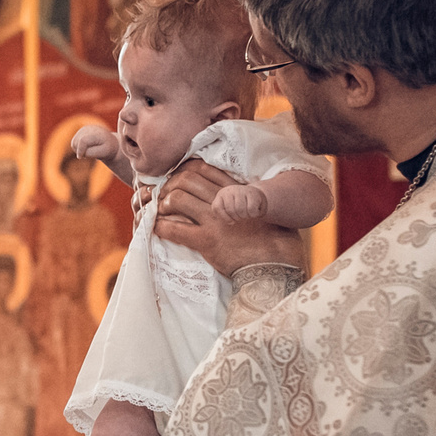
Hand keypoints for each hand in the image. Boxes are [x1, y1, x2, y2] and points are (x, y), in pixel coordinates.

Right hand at [68, 125, 117, 160]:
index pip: (83, 141)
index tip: (81, 158)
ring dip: (79, 150)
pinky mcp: (81, 131)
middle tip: (90, 155)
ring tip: (89, 151)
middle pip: (76, 142)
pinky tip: (86, 148)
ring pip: (74, 143)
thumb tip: (80, 154)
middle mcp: (89, 129)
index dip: (80, 150)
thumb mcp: (104, 153)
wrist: (111, 142)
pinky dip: (78, 148)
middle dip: (80, 151)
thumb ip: (92, 153)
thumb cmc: (108, 148)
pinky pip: (74, 143)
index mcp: (96, 133)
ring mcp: (84, 129)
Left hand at [153, 160, 305, 276]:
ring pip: (177, 199)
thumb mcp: (269, 209)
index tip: (178, 177)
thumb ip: (251, 198)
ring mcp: (214, 220)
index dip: (185, 170)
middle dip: (170, 184)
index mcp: (238, 191)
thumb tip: (245, 194)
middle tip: (164, 194)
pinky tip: (155, 228)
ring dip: (163, 203)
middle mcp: (224, 201)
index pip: (204, 169)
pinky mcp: (206, 242)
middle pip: (186, 180)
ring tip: (161, 210)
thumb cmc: (279, 241)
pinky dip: (160, 227)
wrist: (277, 267)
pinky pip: (175, 229)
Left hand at [212, 182, 265, 222]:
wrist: (255, 194)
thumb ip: (221, 213)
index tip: (231, 221)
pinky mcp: (252, 193)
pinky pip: (251, 209)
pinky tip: (255, 211)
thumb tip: (227, 221)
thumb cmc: (239, 204)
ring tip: (247, 214)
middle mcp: (230, 190)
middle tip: (241, 216)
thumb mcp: (227, 208)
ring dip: (245, 216)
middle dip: (237, 218)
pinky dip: (253, 214)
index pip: (217, 207)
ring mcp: (241, 190)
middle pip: (230, 210)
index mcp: (221, 194)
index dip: (224, 218)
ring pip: (240, 210)